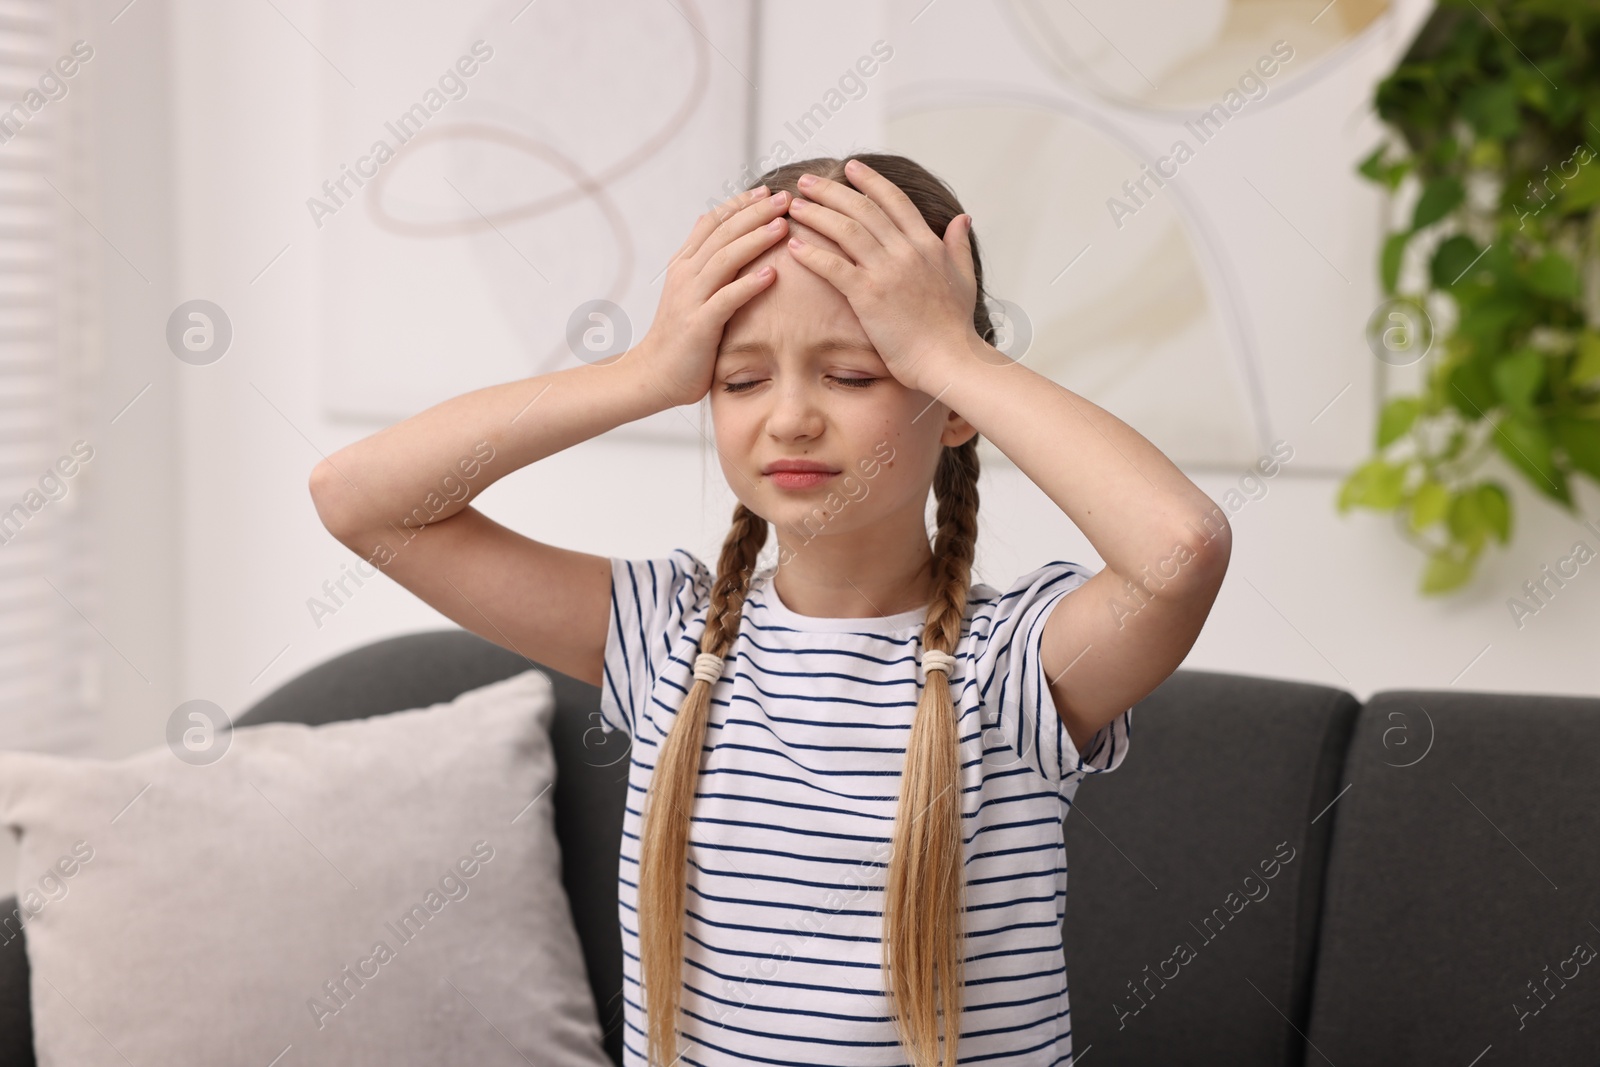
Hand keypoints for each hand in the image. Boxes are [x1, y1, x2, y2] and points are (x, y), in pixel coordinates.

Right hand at [636, 186, 791, 406]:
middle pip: (722, 233)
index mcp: (684, 264)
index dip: (740, 204)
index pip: (713, 222)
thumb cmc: (680, 336)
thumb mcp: (687, 290)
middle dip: (755, 213)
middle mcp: (685, 275)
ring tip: (783, 225)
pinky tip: (772, 274)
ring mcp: (690, 299)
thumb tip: (706, 223)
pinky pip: (726, 300)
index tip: (767, 191)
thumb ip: (699, 259)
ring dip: (755, 239)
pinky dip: (748, 285)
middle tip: (785, 197)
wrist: (654, 375)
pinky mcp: (699, 326)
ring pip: (725, 259)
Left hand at [781, 159, 981, 392]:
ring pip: (845, 230)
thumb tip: (962, 218)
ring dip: (816, 214)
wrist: (949, 359)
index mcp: (927, 243)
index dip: (870, 181)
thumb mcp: (964, 277)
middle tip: (807, 181)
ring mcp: (887, 271)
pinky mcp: (868, 296)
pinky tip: (794, 246)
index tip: (851, 167)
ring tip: (794, 206)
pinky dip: (812, 254)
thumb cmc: (954, 326)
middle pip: (863, 208)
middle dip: (831, 190)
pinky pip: (834, 266)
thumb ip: (958, 244)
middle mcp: (906, 250)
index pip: (894, 200)